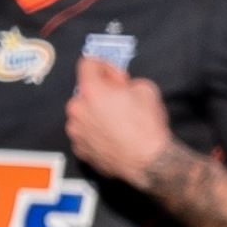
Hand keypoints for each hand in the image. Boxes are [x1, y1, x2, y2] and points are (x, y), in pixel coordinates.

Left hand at [63, 54, 181, 184]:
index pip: (87, 64)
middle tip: (122, 104)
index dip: (105, 67)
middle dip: (102, 95)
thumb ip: (128, 82)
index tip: (116, 77)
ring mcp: (76, 131)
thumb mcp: (148, 89)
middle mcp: (77, 108)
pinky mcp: (80, 149)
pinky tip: (114, 139)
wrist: (150, 162)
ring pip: (84, 115)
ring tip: (119, 125)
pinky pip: (85, 135)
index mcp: (91, 90)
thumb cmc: (148, 126)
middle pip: (85, 92)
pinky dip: (96, 134)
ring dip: (97, 115)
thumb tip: (121, 87)